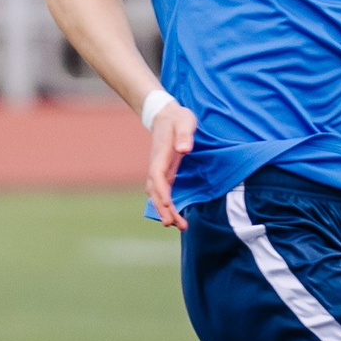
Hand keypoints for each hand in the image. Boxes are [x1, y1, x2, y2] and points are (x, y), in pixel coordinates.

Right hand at [145, 101, 196, 228]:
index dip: (162, 192)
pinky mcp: (163, 173)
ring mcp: (158, 170)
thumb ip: (184, 135)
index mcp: (160, 154)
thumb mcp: (184, 121)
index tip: (168, 205)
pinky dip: (167, 205)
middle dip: (163, 208)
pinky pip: (162, 192)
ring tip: (178, 226)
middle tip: (173, 225)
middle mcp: (156, 165)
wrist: (165, 114)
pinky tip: (175, 215)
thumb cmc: (177, 118)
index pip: (157, 176)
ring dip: (165, 210)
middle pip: (155, 191)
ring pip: (157, 194)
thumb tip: (184, 149)